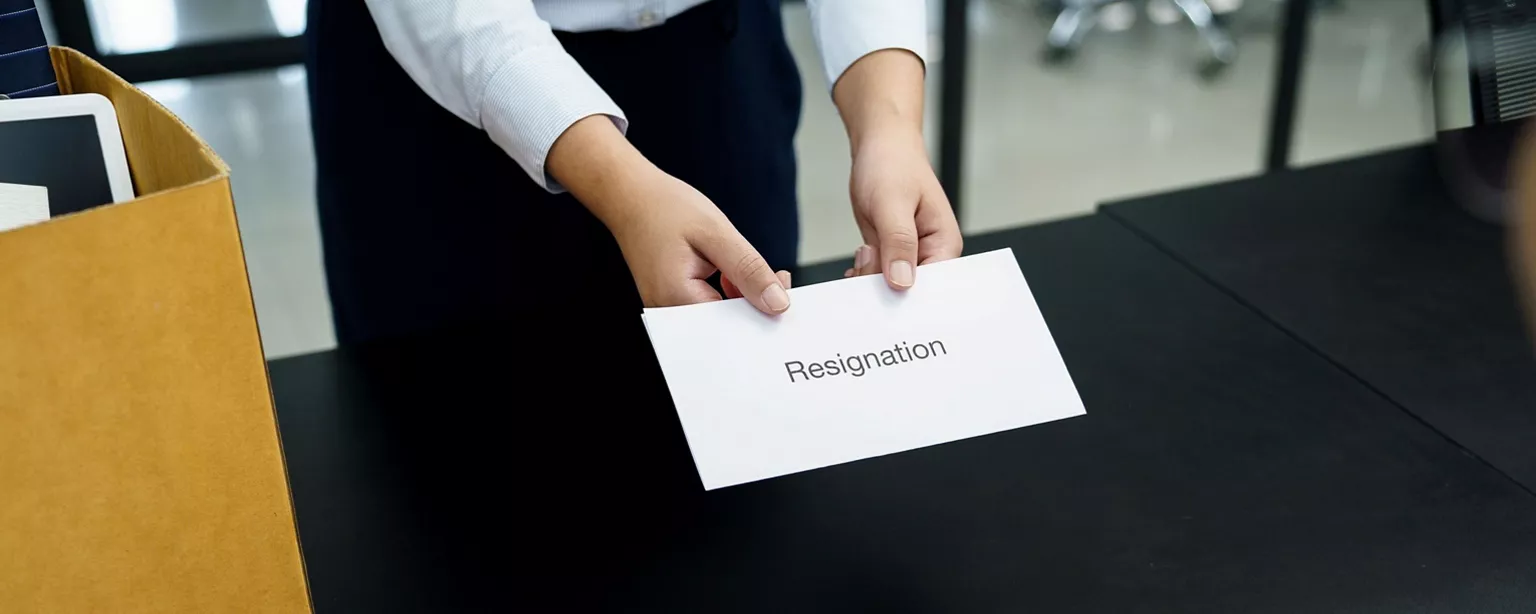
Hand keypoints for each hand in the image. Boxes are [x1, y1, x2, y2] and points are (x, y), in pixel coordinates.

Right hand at [548, 115, 791, 314]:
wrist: (629, 196)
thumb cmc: (666, 208)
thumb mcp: (717, 233)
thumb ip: (748, 270)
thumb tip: (778, 304)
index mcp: (678, 299)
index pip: (734, 326)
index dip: (765, 310)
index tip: (785, 284)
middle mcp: (670, 313)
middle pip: (728, 326)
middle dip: (756, 304)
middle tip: (777, 275)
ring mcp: (669, 309)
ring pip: (721, 317)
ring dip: (742, 296)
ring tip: (742, 264)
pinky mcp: (673, 301)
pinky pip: (709, 307)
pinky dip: (728, 293)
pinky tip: (730, 272)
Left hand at [832, 49, 961, 287]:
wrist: (879, 145)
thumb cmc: (893, 164)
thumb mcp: (892, 203)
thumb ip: (898, 244)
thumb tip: (902, 283)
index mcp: (945, 245)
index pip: (935, 290)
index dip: (911, 301)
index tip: (884, 301)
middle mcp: (930, 255)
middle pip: (911, 294)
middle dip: (885, 293)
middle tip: (865, 276)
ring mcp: (908, 257)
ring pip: (888, 289)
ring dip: (869, 282)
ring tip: (863, 254)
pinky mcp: (889, 254)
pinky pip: (877, 277)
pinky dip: (863, 276)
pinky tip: (854, 268)